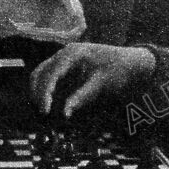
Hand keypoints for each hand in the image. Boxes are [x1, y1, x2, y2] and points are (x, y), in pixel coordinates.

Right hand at [29, 43, 155, 117]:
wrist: (130, 62)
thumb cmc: (117, 71)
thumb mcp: (101, 85)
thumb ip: (81, 98)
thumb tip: (65, 114)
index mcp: (71, 54)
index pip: (50, 74)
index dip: (45, 94)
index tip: (45, 111)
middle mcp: (63, 53)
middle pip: (40, 73)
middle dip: (38, 94)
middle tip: (43, 114)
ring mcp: (63, 58)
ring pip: (41, 74)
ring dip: (38, 91)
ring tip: (44, 110)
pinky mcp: (64, 66)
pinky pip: (48, 76)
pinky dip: (45, 89)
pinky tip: (49, 103)